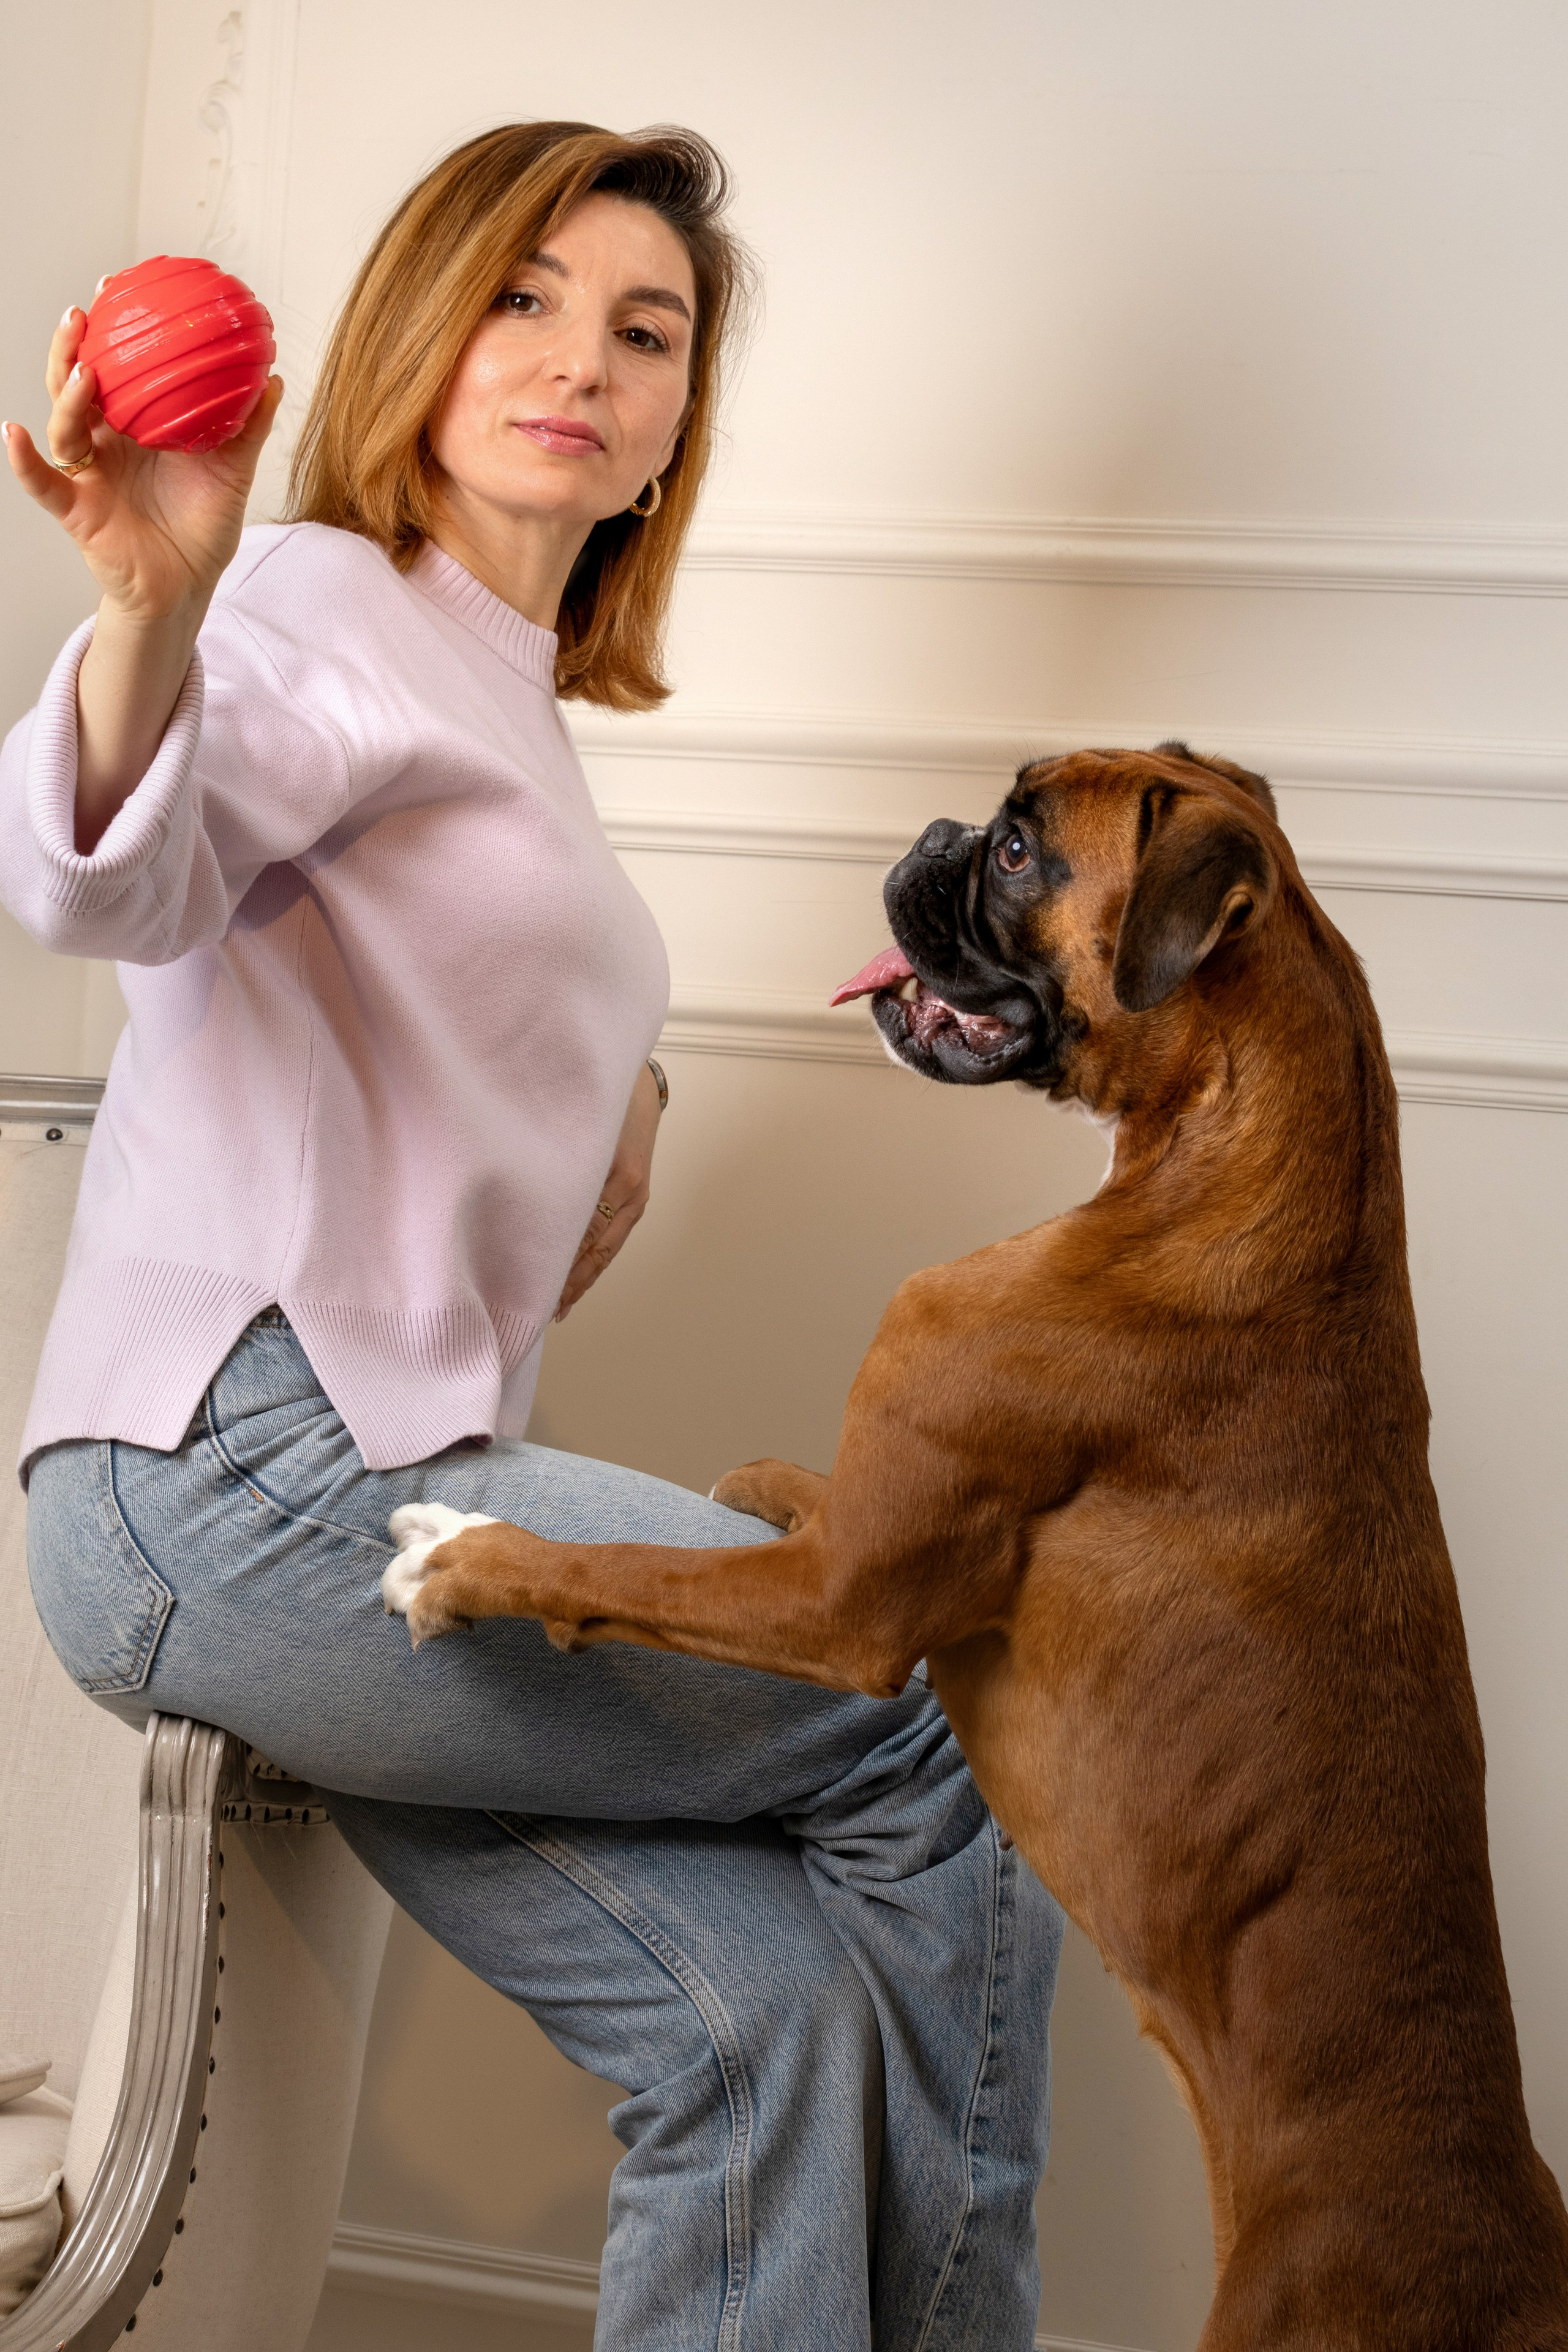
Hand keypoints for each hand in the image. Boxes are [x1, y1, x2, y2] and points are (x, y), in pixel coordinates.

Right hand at [3, 299, 282, 625]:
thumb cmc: (201, 529)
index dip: (110, 330)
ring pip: (62, 422)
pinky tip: (13, 434)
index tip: (114, 288)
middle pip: (76, 383)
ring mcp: (87, 474)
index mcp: (137, 427)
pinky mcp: (75, 510)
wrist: (187, 588)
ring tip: (82, 372)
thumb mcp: (232, 473)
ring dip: (66, 393)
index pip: (116, 368)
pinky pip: (41, 481)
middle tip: (82, 315)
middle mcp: (106, 443)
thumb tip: (274, 380)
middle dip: (74, 347)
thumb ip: (248, 429)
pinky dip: (23, 460)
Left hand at [555, 1063, 662, 1319]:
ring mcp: (636, 1197)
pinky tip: (575, 1280)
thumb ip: (556, 1163)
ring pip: (605, 1251)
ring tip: (556, 1308)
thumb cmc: (601, 1097)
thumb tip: (521, 1205)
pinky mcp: (636, 1196)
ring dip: (581, 1280)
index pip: (585, 1235)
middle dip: (569, 1284)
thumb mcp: (580, 1126)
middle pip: (596, 1251)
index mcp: (619, 1177)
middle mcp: (631, 1193)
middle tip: (539, 1313)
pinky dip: (592, 1263)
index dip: (561, 1266)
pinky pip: (611, 1239)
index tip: (534, 1290)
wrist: (635, 1078)